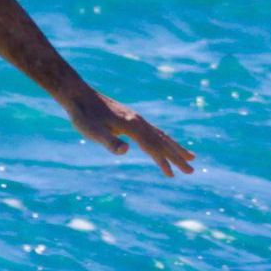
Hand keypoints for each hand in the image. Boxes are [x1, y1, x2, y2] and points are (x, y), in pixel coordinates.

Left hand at [64, 86, 196, 176]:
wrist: (78, 95)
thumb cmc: (83, 115)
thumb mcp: (93, 132)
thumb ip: (110, 141)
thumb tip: (126, 151)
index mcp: (132, 126)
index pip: (153, 147)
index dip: (164, 162)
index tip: (174, 175)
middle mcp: (139, 121)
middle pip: (163, 141)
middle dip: (177, 156)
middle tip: (192, 170)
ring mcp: (136, 119)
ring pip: (161, 135)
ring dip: (175, 147)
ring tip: (189, 157)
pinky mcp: (131, 118)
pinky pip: (153, 131)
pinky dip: (163, 140)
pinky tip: (164, 144)